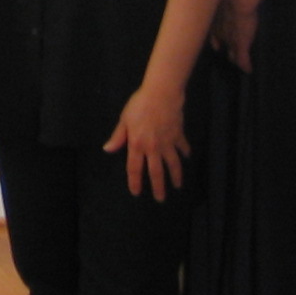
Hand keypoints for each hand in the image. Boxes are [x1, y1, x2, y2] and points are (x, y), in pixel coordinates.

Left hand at [105, 86, 188, 200]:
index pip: (134, 168)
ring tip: (177, 186)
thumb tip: (108, 150)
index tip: (136, 193)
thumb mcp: (124, 120)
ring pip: (173, 165)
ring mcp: (167, 143)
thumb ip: (118, 137)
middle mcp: (153, 148)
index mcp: (137, 144)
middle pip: (156, 172)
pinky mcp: (178, 136)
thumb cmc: (139, 105)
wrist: (161, 95)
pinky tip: (187, 157)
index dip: (135, 182)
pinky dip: (185, 153)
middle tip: (161, 199)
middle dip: (158, 187)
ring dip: (176, 176)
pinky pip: (183, 147)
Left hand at [213, 0, 258, 73]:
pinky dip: (245, 65)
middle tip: (226, 55)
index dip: (215, 40)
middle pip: (221, 45)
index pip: (213, 34)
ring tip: (236, 64)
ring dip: (235, 58)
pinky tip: (248, 71)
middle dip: (223, 49)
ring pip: (231, 53)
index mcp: (214, 20)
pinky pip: (242, 59)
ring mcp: (230, 38)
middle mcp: (219, 31)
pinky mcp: (240, 42)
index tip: (216, 44)